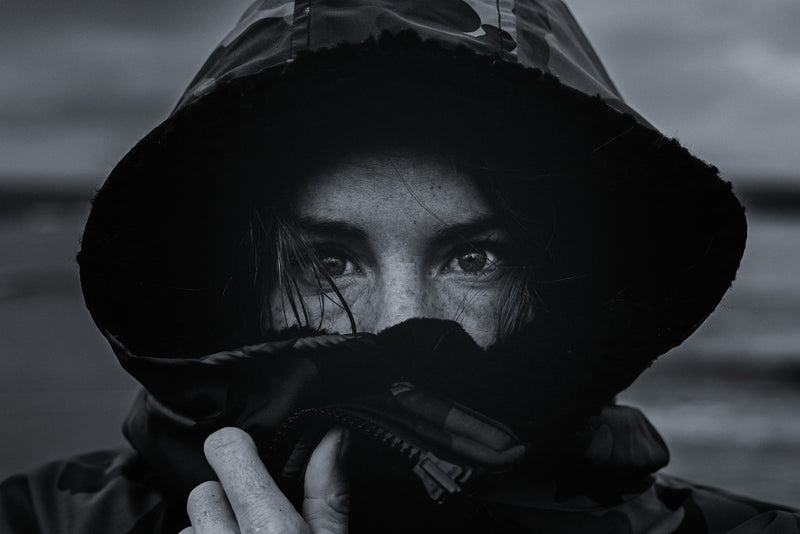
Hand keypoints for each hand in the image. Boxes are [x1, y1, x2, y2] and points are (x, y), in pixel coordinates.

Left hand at [181, 426, 349, 533]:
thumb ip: (328, 495)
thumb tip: (334, 436)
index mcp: (272, 531)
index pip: (229, 454)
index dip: (233, 447)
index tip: (240, 446)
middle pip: (203, 493)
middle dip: (225, 502)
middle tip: (255, 521)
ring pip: (189, 527)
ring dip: (211, 532)